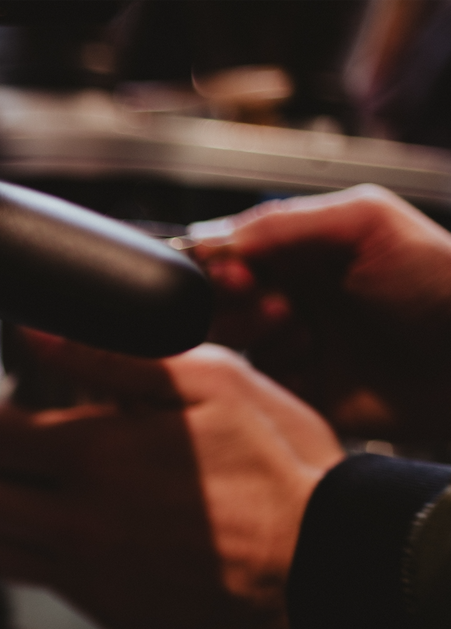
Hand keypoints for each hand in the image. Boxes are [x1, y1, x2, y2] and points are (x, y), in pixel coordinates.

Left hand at [0, 336, 344, 628]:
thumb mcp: (211, 384)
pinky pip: (40, 581)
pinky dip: (24, 550)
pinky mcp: (110, 610)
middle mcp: (77, 523)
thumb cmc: (281, 469)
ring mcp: (89, 575)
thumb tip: (38, 331)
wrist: (327, 567)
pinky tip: (44, 528)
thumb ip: (113, 356)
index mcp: (94, 458)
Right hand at [193, 183, 450, 440]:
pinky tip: (306, 368)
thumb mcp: (367, 223)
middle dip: (231, 303)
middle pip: (215, 302)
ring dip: (254, 338)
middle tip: (273, 304)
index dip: (216, 264)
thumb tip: (214, 239)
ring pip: (227, 346)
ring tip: (298, 332)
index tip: (234, 274)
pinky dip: (265, 380)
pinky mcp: (300, 393)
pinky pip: (252, 391)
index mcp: (298, 251)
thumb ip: (287, 221)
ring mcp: (292, 347)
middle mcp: (288, 297)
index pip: (225, 253)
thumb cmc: (441, 282)